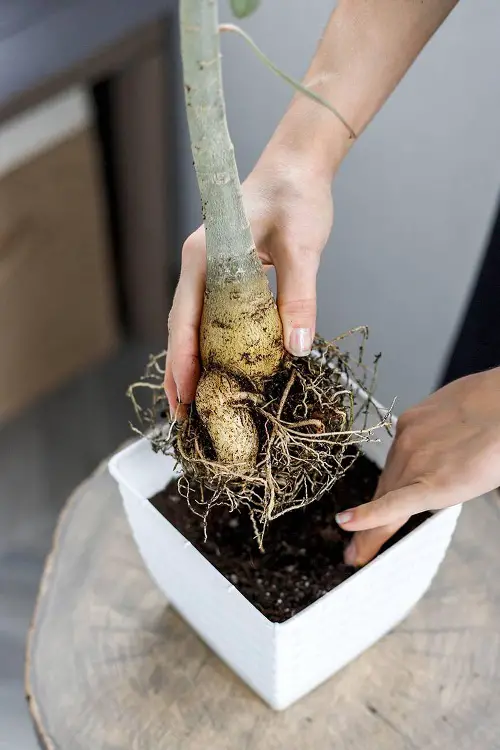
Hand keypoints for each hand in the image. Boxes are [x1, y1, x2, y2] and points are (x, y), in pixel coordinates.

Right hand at [164, 148, 333, 415]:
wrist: (299, 165)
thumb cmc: (296, 196)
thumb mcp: (302, 247)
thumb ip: (298, 296)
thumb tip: (298, 349)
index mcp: (204, 257)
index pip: (184, 318)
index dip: (182, 361)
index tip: (183, 397)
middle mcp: (199, 266)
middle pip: (180, 327)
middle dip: (180, 373)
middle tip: (182, 415)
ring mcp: (209, 270)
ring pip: (193, 325)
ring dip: (193, 363)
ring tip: (194, 401)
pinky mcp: (226, 274)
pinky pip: (213, 316)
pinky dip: (212, 345)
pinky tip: (219, 368)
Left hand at [336, 368, 499, 565]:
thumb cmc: (495, 408)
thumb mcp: (455, 418)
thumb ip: (440, 440)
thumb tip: (444, 453)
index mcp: (411, 427)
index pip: (389, 469)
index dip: (374, 493)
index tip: (356, 511)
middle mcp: (406, 444)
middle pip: (384, 489)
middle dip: (367, 519)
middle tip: (353, 545)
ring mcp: (414, 461)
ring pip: (386, 500)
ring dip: (370, 529)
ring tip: (358, 553)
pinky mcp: (429, 480)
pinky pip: (394, 504)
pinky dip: (369, 517)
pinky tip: (349, 527)